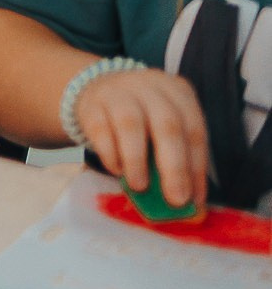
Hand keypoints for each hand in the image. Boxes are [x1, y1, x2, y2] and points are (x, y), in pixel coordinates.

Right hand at [76, 66, 211, 210]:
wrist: (98, 89)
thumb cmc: (142, 117)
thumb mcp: (164, 129)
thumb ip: (177, 158)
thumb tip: (188, 201)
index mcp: (178, 92)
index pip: (194, 131)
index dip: (196, 167)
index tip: (194, 198)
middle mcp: (150, 87)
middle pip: (167, 125)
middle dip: (174, 166)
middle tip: (175, 199)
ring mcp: (118, 92)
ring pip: (131, 124)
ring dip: (137, 160)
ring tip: (139, 186)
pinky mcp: (92, 104)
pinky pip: (101, 130)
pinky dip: (110, 154)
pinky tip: (116, 170)